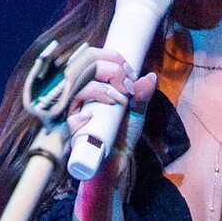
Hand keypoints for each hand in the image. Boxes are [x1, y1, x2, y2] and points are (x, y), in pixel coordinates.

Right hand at [66, 49, 156, 194]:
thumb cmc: (121, 134)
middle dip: (109, 70)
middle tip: (127, 86)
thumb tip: (150, 76)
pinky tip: (93, 116)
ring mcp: (73, 112)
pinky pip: (71, 119)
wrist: (115, 163)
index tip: (130, 73)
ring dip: (98, 89)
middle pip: (81, 67)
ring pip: (75, 89)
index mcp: (90, 84)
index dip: (112, 58)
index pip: (90, 57)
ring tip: (118, 100)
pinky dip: (82, 115)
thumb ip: (142, 95)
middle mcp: (78, 95)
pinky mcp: (72, 132)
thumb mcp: (136, 113)